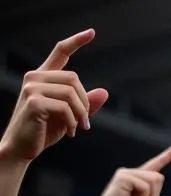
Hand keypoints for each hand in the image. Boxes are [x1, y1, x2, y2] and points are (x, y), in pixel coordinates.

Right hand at [0, 29, 107, 162]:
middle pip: (74, 78)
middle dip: (85, 102)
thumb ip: (85, 104)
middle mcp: (35, 77)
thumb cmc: (44, 131)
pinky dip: (73, 123)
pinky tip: (70, 134)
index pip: (60, 52)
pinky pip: (65, 108)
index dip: (76, 41)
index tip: (91, 32)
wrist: (23, 147)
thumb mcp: (69, 116)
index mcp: (43, 77)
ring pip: (71, 93)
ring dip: (81, 114)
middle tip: (85, 124)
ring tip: (79, 129)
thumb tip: (105, 92)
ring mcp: (32, 88)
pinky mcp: (34, 102)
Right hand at [88, 144, 170, 195]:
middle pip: (159, 178)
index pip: (155, 165)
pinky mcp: (123, 176)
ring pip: (154, 180)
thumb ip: (153, 193)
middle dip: (155, 195)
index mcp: (139, 180)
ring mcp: (126, 173)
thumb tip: (158, 177)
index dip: (167, 156)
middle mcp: (132, 173)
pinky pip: (145, 186)